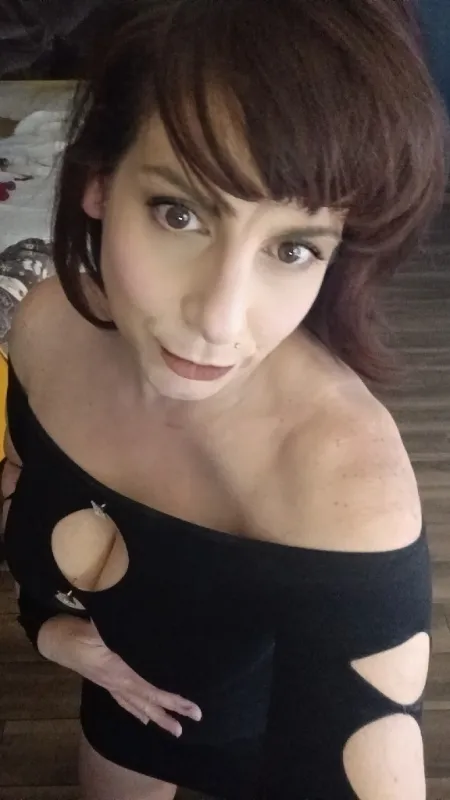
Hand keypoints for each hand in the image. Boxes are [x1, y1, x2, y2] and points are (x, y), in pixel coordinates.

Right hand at [39, 617, 201, 735]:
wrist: (58, 639)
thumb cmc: (82, 630)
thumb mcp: (102, 626)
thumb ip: (121, 629)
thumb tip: (145, 624)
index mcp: (120, 671)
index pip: (151, 690)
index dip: (171, 699)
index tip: (191, 707)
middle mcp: (117, 683)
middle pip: (149, 701)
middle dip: (172, 711)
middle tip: (196, 717)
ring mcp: (111, 685)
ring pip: (138, 706)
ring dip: (158, 717)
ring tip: (175, 730)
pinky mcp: (106, 682)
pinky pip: (125, 702)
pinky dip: (137, 711)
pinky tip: (145, 720)